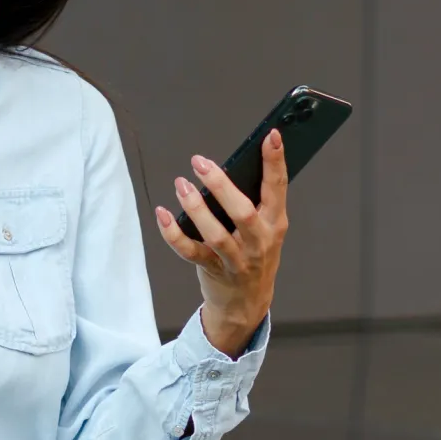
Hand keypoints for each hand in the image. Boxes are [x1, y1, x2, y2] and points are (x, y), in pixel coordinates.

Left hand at [153, 129, 288, 356]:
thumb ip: (254, 202)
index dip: (275, 161)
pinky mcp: (213, 270)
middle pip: (242, 211)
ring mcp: (236, 259)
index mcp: (276, 223)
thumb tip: (229, 167)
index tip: (270, 135)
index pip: (278, 187)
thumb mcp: (265, 229)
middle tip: (200, 162)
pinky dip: (173, 234)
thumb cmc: (253, 255)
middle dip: (220, 185)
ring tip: (181, 184)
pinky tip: (162, 214)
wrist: (247, 304)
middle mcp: (259, 241)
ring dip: (195, 208)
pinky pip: (190, 252)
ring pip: (215, 234)